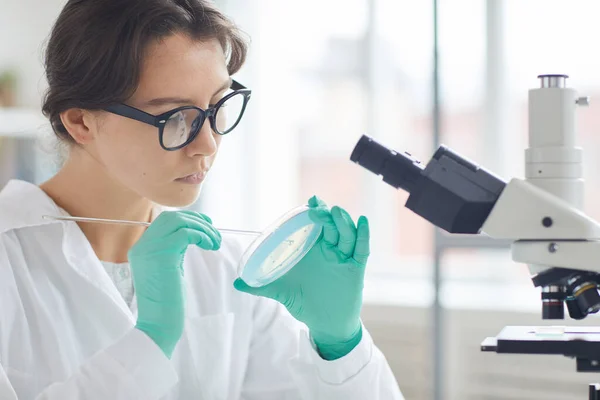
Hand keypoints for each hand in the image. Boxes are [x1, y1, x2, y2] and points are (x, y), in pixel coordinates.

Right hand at [129, 210, 221, 357]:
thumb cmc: (167, 302)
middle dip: (196, 220)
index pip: (164, 221)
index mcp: (141, 249)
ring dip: (203, 229)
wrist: (158, 323)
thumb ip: (174, 250)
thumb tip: (193, 233)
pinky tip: (210, 246)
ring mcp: (149, 249)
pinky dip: (202, 236)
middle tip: (214, 233)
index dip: (188, 218)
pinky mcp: (162, 255)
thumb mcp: (169, 269)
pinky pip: (185, 233)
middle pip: (171, 217)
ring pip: (179, 222)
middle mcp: (142, 246)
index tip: (207, 225)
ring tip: (216, 243)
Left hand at [234, 196, 369, 359]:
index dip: (314, 212)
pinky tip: (363, 222)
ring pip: (346, 235)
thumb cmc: (305, 302)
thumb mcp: (281, 292)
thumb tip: (236, 283)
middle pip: (332, 227)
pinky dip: (363, 235)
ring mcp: (344, 258)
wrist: (324, 324)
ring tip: (336, 212)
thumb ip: (260, 286)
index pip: (316, 226)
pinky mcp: (356, 269)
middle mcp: (330, 250)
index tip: (311, 201)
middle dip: (327, 216)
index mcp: (313, 250)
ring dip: (342, 222)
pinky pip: (361, 249)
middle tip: (318, 208)